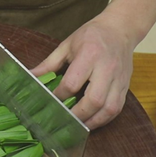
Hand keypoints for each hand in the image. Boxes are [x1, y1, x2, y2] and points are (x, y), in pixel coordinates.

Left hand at [30, 12, 137, 129]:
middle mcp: (106, 68)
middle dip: (77, 114)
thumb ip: (48, 64)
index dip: (59, 96)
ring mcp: (118, 79)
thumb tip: (30, 76)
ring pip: (109, 108)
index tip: (49, 102)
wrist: (120, 29)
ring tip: (77, 127)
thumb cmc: (91, 36)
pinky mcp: (125, 86)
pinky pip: (117, 108)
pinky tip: (92, 122)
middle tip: (63, 121)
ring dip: (92, 121)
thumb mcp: (66, 45)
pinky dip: (104, 119)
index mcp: (89, 55)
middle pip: (94, 99)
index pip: (72, 83)